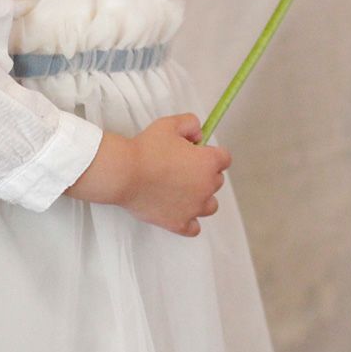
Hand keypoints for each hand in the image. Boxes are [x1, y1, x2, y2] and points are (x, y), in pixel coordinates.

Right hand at [120, 113, 230, 236]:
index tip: (198, 151)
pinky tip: (179, 210)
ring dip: (202, 197)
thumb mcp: (170, 124)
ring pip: (210, 205)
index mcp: (208, 162)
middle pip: (217, 180)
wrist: (126, 173)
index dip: (211, 153)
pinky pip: (194, 228)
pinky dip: (190, 220)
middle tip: (183, 166)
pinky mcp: (179, 223)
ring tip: (183, 190)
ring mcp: (194, 208)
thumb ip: (191, 123)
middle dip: (205, 173)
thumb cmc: (147, 148)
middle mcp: (207, 187)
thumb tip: (198, 135)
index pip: (224, 158)